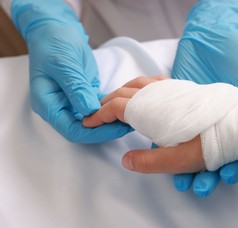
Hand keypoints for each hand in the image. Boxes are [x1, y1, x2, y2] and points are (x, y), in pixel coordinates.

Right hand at [11, 0, 130, 142]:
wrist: (56, 29)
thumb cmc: (54, 44)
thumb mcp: (64, 65)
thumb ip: (76, 89)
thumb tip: (91, 111)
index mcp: (49, 104)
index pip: (72, 130)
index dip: (95, 133)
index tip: (116, 128)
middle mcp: (60, 107)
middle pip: (84, 129)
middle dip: (107, 129)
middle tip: (131, 122)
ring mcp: (73, 102)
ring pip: (94, 120)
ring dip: (112, 120)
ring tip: (133, 115)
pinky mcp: (84, 95)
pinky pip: (99, 108)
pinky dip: (112, 108)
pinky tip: (128, 106)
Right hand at [83, 76, 205, 172]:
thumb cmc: (211, 141)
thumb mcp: (178, 158)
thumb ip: (149, 161)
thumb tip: (124, 159)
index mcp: (152, 109)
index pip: (118, 108)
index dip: (100, 115)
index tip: (88, 121)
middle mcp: (160, 93)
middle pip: (127, 91)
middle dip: (110, 100)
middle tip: (99, 110)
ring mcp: (174, 88)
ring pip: (142, 83)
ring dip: (126, 91)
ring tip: (117, 99)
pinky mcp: (186, 89)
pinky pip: (158, 82)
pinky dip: (145, 85)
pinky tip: (148, 91)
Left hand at [171, 0, 237, 196]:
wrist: (215, 35)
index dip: (234, 168)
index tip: (228, 176)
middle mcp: (215, 129)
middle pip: (212, 160)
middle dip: (206, 176)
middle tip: (199, 187)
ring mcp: (194, 122)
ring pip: (189, 152)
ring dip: (185, 169)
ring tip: (181, 182)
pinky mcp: (175, 111)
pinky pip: (168, 131)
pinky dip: (162, 144)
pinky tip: (159, 156)